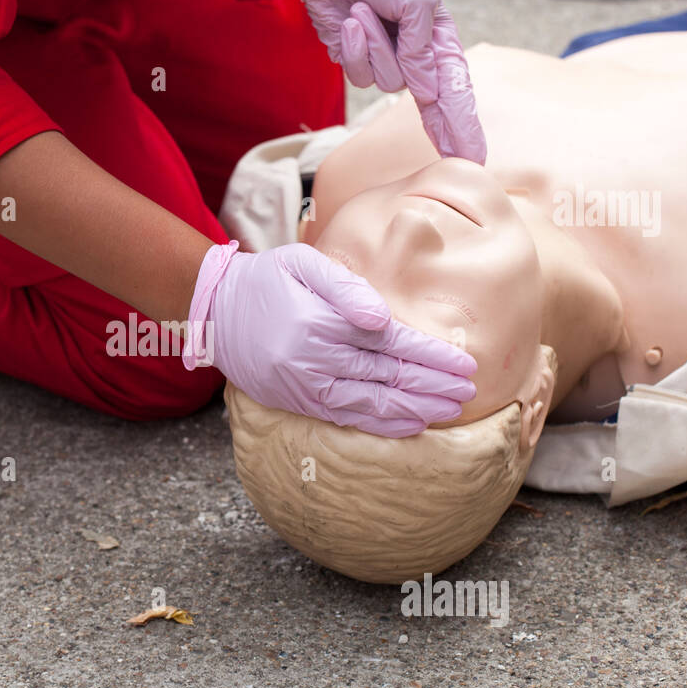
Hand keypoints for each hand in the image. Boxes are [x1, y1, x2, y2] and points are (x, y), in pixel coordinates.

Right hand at [184, 241, 476, 436]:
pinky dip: (384, 424)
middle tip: (469, 390)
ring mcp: (306, 387)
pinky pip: (349, 418)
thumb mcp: (302, 263)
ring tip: (451, 409)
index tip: (465, 362)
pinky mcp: (299, 402)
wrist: (216, 311)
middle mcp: (314, 361)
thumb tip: (383, 318)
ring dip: (416, 409)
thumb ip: (345, 286)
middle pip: (388, 377)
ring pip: (373, 404)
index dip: (431, 356)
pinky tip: (412, 424)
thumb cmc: (266, 279)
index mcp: (321, 323)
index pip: (391, 343)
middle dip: (433, 385)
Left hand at [261, 0, 486, 163]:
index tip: (475, 156)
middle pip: (434, 108)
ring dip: (375, 44)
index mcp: (439, 40)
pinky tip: (351, 19)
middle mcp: (416, 57)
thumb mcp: (417, 0)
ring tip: (366, 9)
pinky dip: (354, 46)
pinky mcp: (356, 63)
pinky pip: (359, 75)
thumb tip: (426, 91)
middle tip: (461, 163)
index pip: (457, 89)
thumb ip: (422, 49)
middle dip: (447, 133)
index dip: (465, 124)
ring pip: (388, 82)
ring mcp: (385, 62)